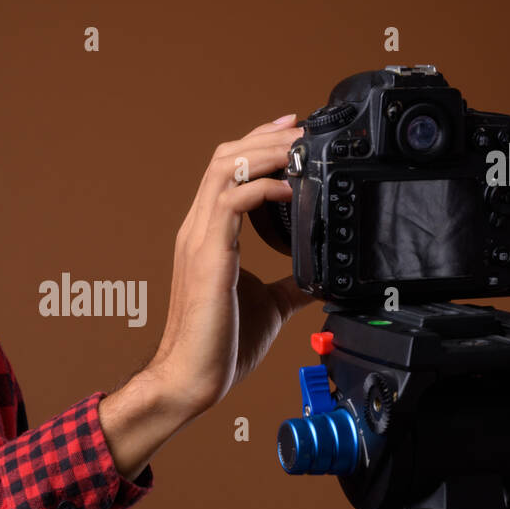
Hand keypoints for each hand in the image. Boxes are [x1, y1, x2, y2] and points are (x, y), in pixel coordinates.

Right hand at [148, 113, 321, 419]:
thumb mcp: (270, 304)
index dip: (259, 142)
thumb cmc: (220, 346)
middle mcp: (199, 229)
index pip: (228, 169)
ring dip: (265, 152)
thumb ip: (290, 283)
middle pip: (225, 156)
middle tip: (303, 129)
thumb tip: (317, 277)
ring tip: (299, 148)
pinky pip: (232, 201)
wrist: (192, 379)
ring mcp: (200, 239)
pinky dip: (263, 186)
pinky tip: (291, 189)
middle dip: (266, 137)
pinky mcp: (209, 256)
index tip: (293, 130)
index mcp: (208, 235)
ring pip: (225, 168)